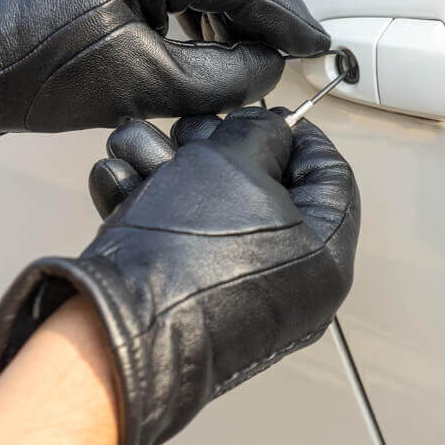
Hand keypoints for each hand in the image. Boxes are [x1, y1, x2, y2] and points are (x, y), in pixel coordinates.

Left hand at [0, 0, 328, 178]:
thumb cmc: (23, 72)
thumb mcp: (142, 84)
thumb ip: (222, 76)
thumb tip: (266, 67)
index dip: (285, 14)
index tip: (314, 41)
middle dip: (266, 7)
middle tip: (295, 47)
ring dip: (235, 5)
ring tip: (254, 51)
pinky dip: (202, 2)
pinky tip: (209, 35)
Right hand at [0, 107, 359, 443]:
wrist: (112, 331)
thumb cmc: (186, 254)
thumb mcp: (236, 160)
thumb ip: (262, 132)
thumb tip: (267, 130)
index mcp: (323, 258)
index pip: (332, 180)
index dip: (302, 136)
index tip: (273, 114)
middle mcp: (288, 286)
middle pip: (265, 191)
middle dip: (220, 147)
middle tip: (194, 128)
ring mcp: (236, 300)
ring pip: (212, 208)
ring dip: (170, 166)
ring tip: (136, 145)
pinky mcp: (186, 305)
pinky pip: (180, 241)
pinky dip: (150, 203)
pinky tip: (118, 175)